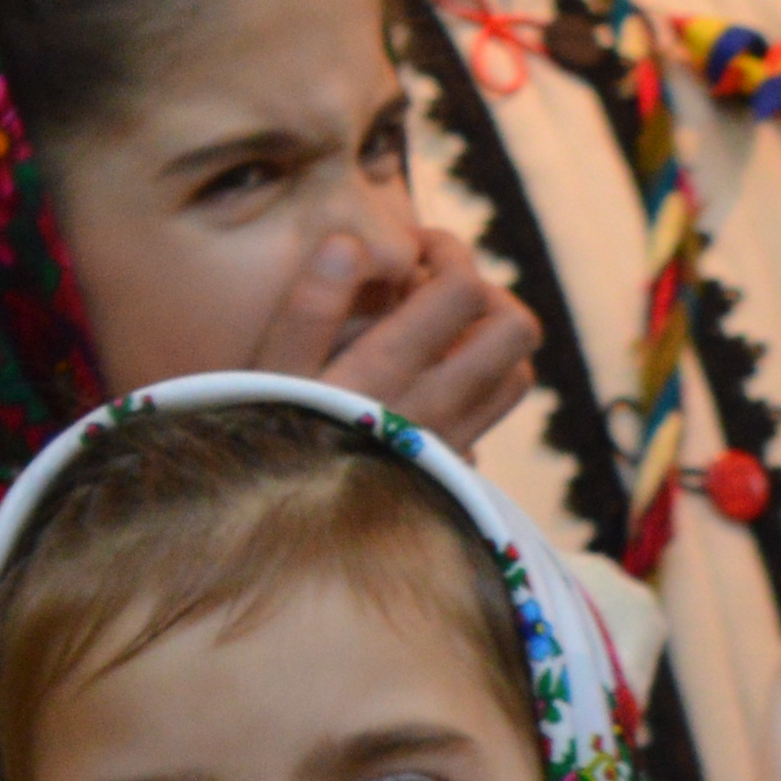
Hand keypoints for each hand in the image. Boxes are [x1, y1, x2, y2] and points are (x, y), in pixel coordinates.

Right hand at [277, 233, 538, 453]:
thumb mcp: (270, 369)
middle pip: (516, 331)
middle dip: (487, 291)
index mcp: (389, 373)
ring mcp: (450, 446)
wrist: (273, 537)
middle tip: (441, 287)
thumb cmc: (264, 438)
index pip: (463, 290)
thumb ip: (311, 302)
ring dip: (490, 341)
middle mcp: (434, 411)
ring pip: (516, 377)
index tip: (415, 249)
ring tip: (445, 329)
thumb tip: (353, 242)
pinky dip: (481, 386)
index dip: (448, 251)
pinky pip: (492, 420)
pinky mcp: (450, 473)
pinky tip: (437, 378)